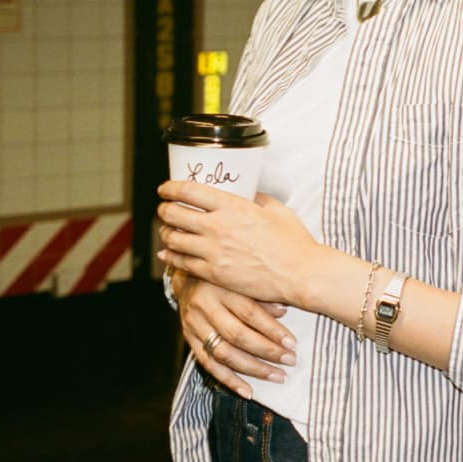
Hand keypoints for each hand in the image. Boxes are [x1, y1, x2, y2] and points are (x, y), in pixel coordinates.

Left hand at [157, 182, 317, 304]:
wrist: (298, 273)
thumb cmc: (293, 242)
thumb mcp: (276, 209)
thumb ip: (257, 198)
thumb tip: (249, 193)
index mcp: (233, 206)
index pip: (189, 191)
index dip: (170, 188)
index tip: (165, 188)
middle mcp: (218, 227)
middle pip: (173, 213)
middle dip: (164, 209)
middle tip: (165, 209)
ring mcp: (213, 252)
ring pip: (173, 238)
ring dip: (165, 232)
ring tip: (167, 231)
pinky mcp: (213, 273)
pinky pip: (181, 263)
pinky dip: (171, 256)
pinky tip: (168, 253)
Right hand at [177, 274, 296, 399]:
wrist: (187, 279)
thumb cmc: (225, 279)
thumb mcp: (241, 280)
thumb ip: (261, 295)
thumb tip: (284, 312)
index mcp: (221, 288)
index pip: (250, 312)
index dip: (272, 330)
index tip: (292, 343)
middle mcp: (205, 307)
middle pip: (237, 335)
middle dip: (267, 351)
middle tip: (290, 361)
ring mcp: (194, 325)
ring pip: (224, 353)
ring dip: (253, 368)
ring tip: (276, 376)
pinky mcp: (189, 340)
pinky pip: (209, 365)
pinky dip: (229, 380)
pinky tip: (248, 391)